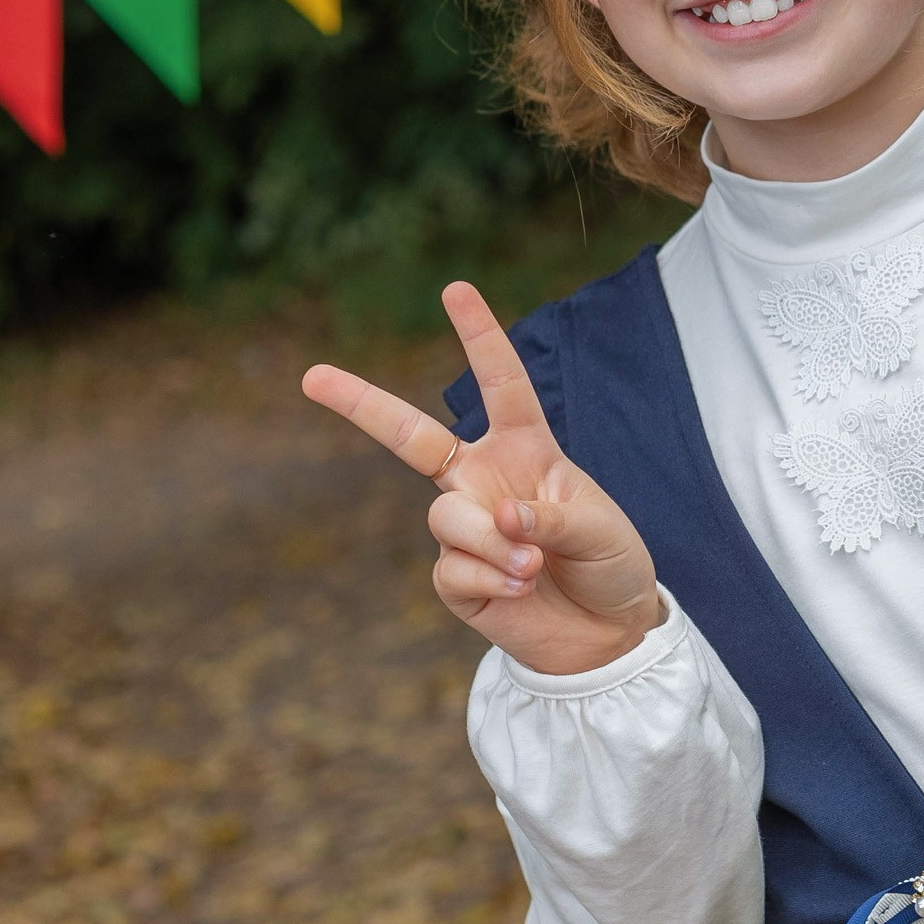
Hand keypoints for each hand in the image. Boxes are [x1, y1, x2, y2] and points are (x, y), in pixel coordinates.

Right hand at [300, 281, 660, 676]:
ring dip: (491, 541)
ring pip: (445, 517)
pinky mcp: (455, 578)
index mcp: (525, 448)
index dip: (479, 337)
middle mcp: (483, 479)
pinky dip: (490, 578)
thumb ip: (551, 515)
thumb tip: (498, 514)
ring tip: (533, 566)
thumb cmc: (612, 565)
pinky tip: (520, 590)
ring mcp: (465, 527)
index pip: (500, 383)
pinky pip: (451, 568)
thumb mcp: (601, 529)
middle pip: (410, 436)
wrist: (608, 634)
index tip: (455, 289)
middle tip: (311, 376)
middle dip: (360, 403)